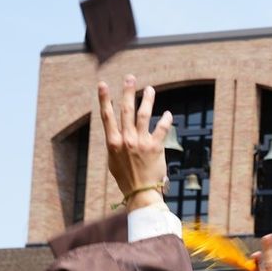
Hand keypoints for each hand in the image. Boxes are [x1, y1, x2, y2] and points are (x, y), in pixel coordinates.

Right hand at [98, 76, 168, 207]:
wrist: (141, 192)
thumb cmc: (126, 178)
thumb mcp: (114, 161)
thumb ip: (115, 145)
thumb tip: (116, 133)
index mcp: (113, 142)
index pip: (107, 116)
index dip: (104, 99)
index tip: (103, 84)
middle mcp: (126, 139)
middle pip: (126, 110)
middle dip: (128, 92)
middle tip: (130, 78)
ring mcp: (140, 142)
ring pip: (144, 115)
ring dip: (147, 99)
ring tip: (149, 89)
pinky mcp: (155, 147)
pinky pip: (161, 128)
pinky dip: (165, 120)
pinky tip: (168, 114)